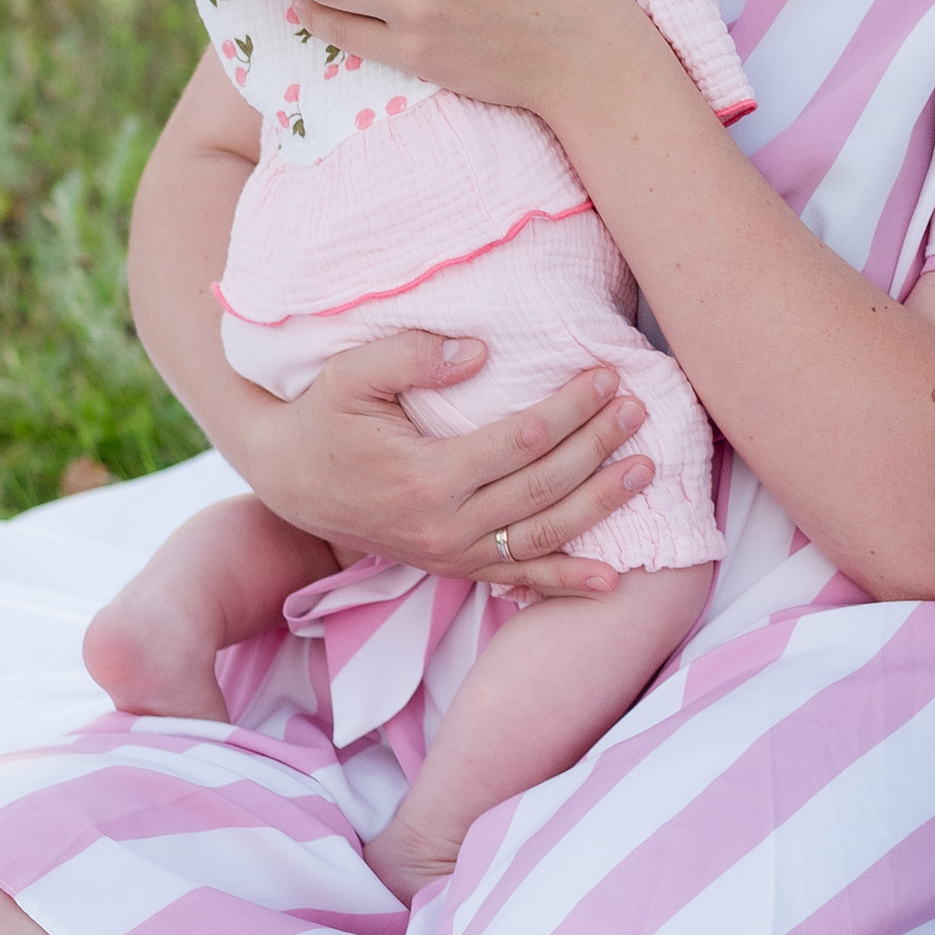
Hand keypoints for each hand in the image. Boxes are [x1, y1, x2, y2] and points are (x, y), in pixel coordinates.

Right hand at [225, 328, 656, 594]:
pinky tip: (612, 579)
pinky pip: (517, 579)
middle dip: (597, 446)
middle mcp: (443, 526)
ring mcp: (449, 553)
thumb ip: (411, 355)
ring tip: (644, 470)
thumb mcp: (350, 373)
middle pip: (542, 487)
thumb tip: (481, 352)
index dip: (570, 409)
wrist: (289, 479)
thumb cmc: (323, 416)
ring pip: (541, 535)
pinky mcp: (451, 566)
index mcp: (425, 477)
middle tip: (637, 409)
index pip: (520, 441)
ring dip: (599, 506)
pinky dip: (566, 582)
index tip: (606, 375)